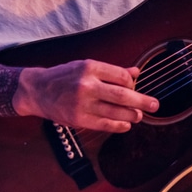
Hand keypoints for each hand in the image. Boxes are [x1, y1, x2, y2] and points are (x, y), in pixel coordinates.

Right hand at [14, 60, 160, 132]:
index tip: (134, 86)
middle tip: (155, 105)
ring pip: (115, 112)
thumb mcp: (86, 66)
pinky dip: (118, 125)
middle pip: (121, 95)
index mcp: (90, 68)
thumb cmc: (65, 76)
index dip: (132, 82)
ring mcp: (81, 104)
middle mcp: (86, 85)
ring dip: (131, 115)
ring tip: (139, 115)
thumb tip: (137, 72)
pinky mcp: (78, 119)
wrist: (36, 90)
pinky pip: (104, 124)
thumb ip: (112, 71)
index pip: (121, 76)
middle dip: (141, 101)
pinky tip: (126, 124)